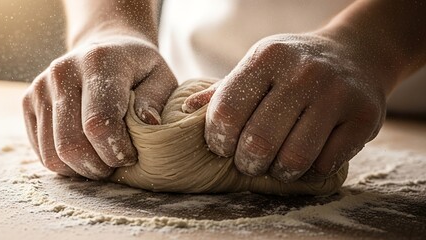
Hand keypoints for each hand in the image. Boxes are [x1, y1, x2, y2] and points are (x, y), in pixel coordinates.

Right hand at [23, 35, 176, 178]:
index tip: (131, 155)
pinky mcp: (28, 101)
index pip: (99, 122)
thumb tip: (149, 123)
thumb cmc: (138, 69)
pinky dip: (66, 164)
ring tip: (102, 161)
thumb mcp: (160, 77)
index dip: (116, 150)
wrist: (105, 49)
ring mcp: (41, 87)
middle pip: (71, 143)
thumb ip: (155, 100)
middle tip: (116, 165)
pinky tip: (86, 153)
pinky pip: (42, 152)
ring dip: (81, 170)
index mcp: (98, 62)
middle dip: (98, 167)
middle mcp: (63, 72)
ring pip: (53, 154)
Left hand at [184, 33, 387, 181]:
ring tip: (275, 165)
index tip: (222, 147)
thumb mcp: (258, 67)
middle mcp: (303, 73)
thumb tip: (184, 110)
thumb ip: (223, 91)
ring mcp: (337, 94)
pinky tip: (305, 159)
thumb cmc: (294, 67)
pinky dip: (309, 171)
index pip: (227, 111)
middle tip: (249, 162)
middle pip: (259, 141)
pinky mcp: (363, 117)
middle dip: (246, 163)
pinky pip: (325, 163)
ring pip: (294, 158)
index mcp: (267, 58)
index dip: (218, 139)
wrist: (355, 54)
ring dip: (278, 172)